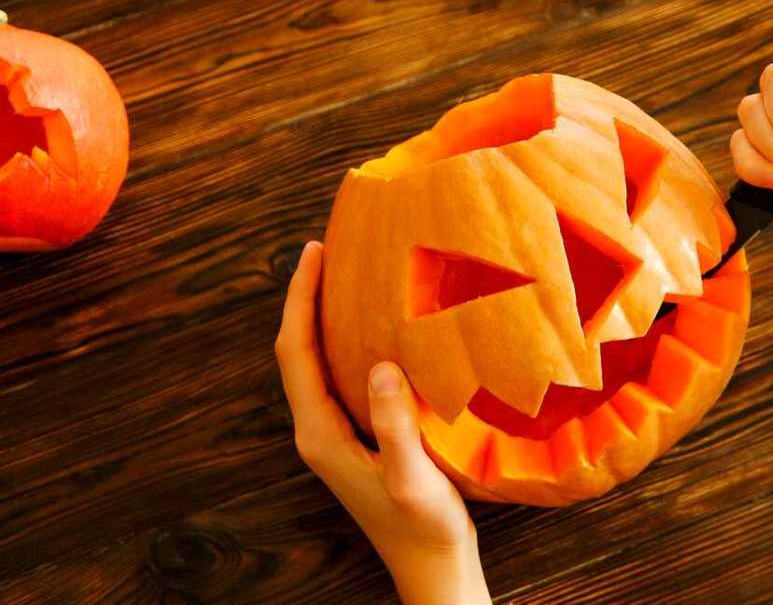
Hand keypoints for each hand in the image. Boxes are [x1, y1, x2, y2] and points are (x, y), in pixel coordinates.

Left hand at [275, 241, 490, 604]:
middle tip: (324, 251)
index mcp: (320, 435)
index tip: (313, 252)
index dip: (300, 299)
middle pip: (297, 351)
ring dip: (321, 317)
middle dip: (304, 299)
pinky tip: (372, 326)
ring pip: (315, 361)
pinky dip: (344, 341)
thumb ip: (394, 426)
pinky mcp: (355, 436)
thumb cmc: (424, 530)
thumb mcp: (412, 479)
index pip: (296, 353)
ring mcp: (334, 434)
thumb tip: (379, 365)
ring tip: (344, 276)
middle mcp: (317, 430)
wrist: (431, 567)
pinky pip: (337, 374)